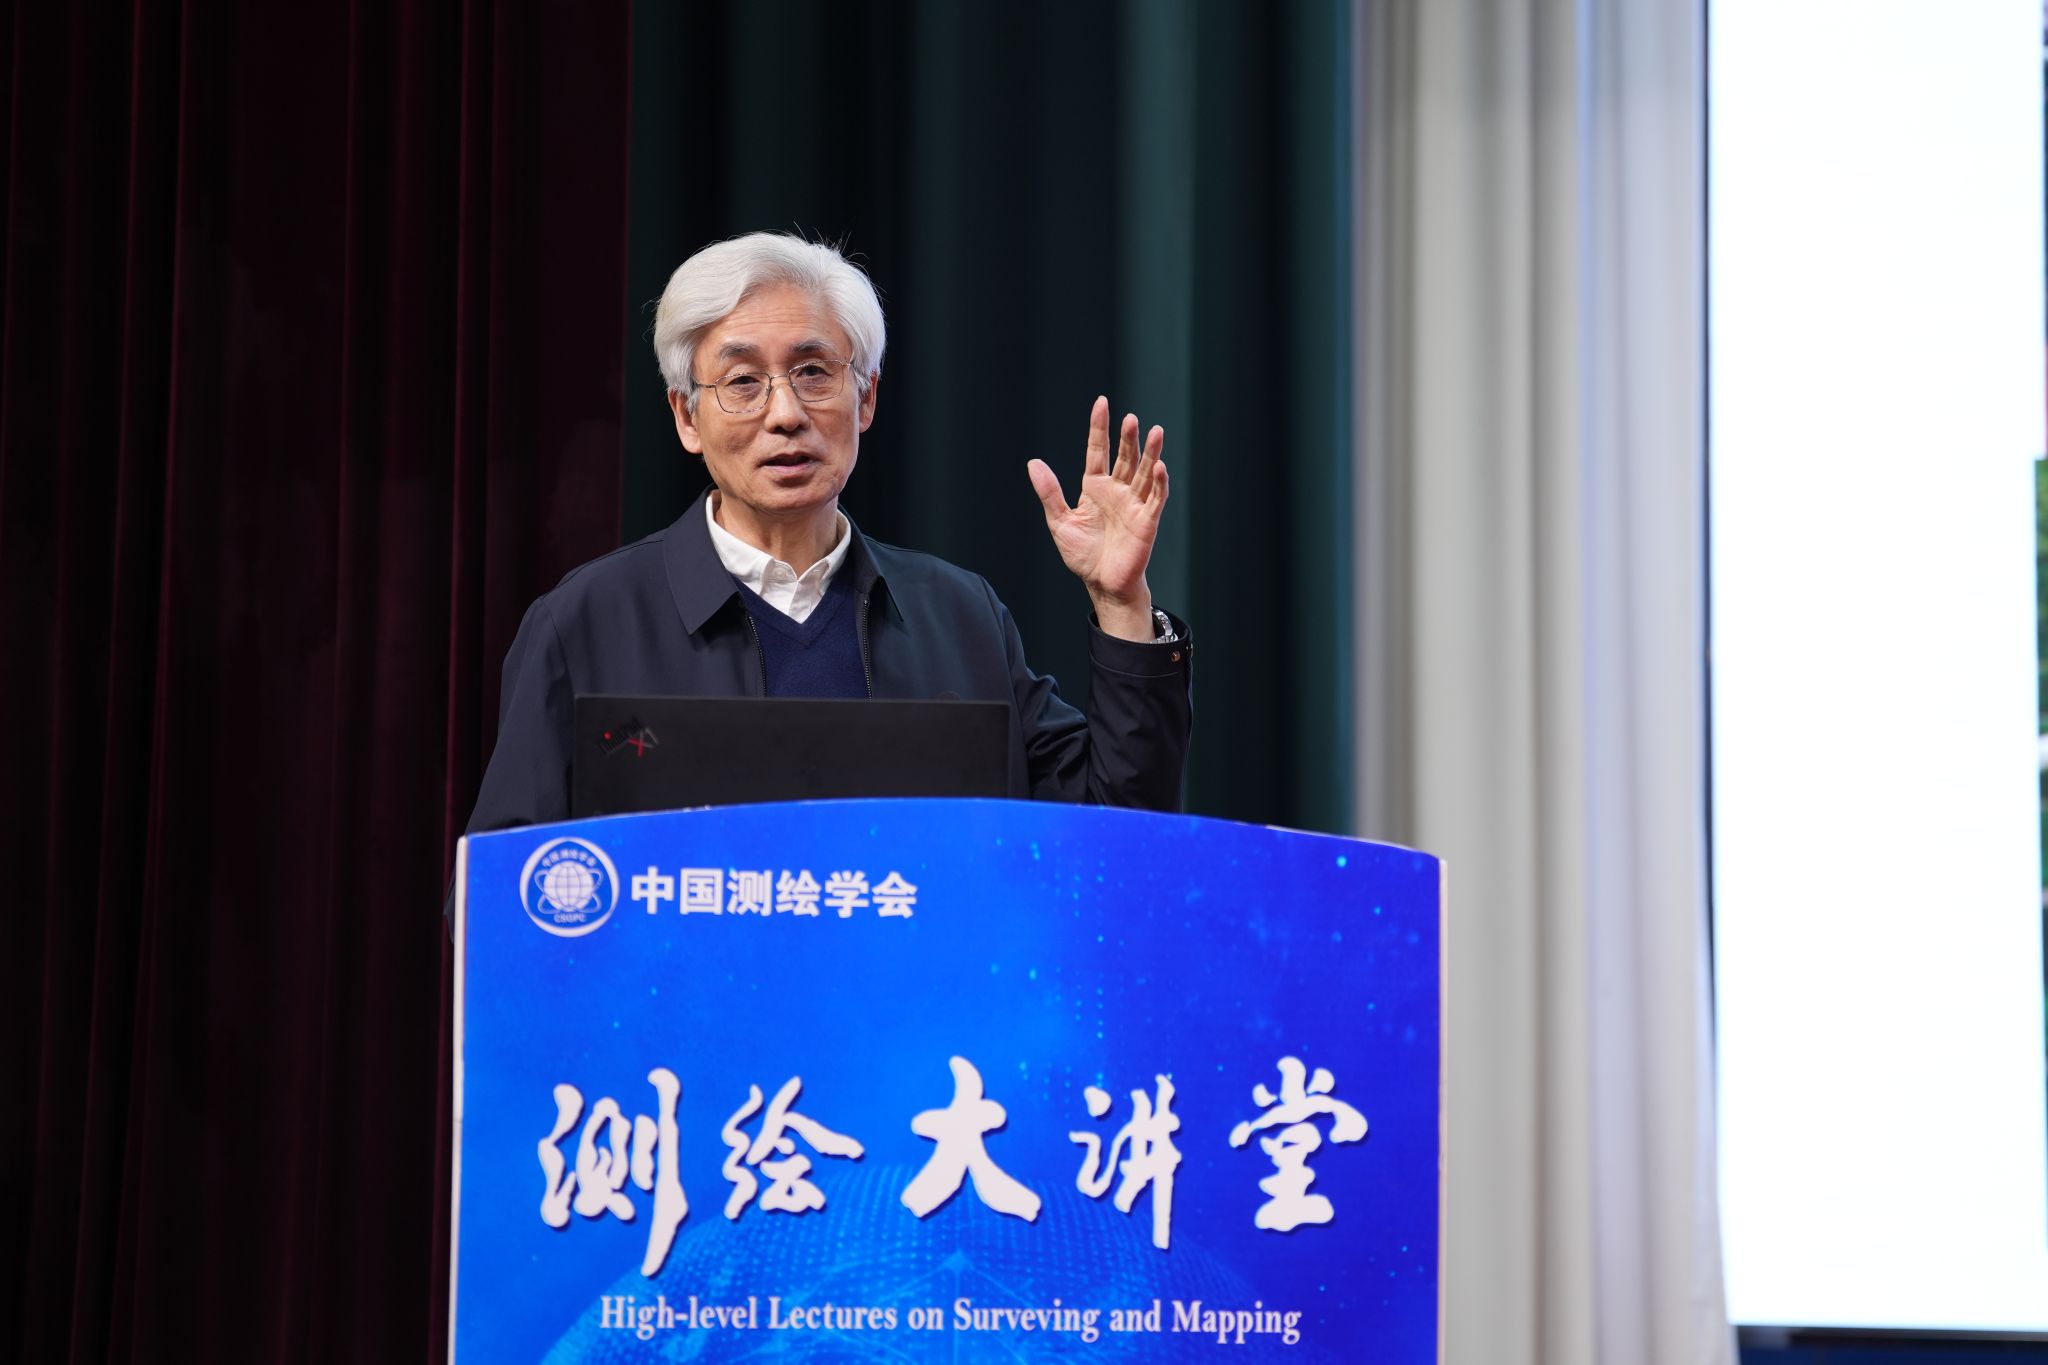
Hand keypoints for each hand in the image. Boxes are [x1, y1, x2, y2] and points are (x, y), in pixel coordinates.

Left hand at [1026, 396, 1167, 642]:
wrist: (1101, 584)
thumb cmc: (1082, 555)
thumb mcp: (1060, 521)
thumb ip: (1050, 493)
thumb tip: (1033, 463)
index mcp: (1095, 488)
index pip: (1097, 451)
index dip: (1099, 428)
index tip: (1101, 403)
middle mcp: (1117, 491)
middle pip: (1124, 458)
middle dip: (1128, 438)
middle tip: (1131, 419)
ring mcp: (1134, 504)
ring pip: (1144, 473)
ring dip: (1150, 453)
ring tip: (1155, 432)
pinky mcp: (1147, 521)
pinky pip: (1155, 498)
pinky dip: (1158, 483)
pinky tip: (1158, 467)